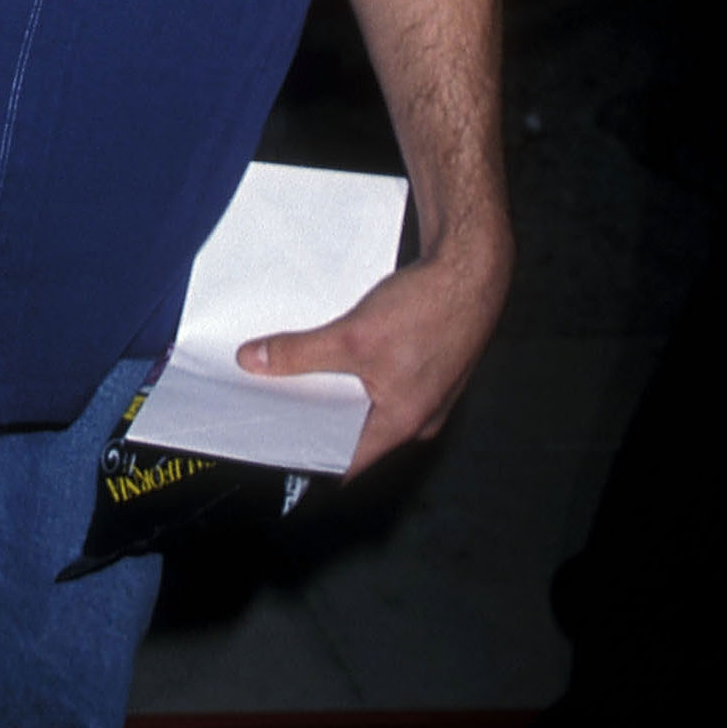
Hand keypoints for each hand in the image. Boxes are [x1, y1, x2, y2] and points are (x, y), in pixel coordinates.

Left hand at [239, 224, 512, 476]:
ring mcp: (425, 390)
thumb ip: (299, 353)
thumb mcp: (352, 335)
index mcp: (402, 424)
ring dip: (333, 385)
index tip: (272, 439)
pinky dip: (355, 366)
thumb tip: (253, 362)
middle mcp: (417, 416)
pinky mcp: (426, 364)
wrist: (473, 269)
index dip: (306, 451)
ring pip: (367, 398)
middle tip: (272, 398)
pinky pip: (381, 377)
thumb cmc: (431, 308)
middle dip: (313, 412)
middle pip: (353, 427)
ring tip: (294, 369)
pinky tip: (331, 345)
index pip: (345, 458)